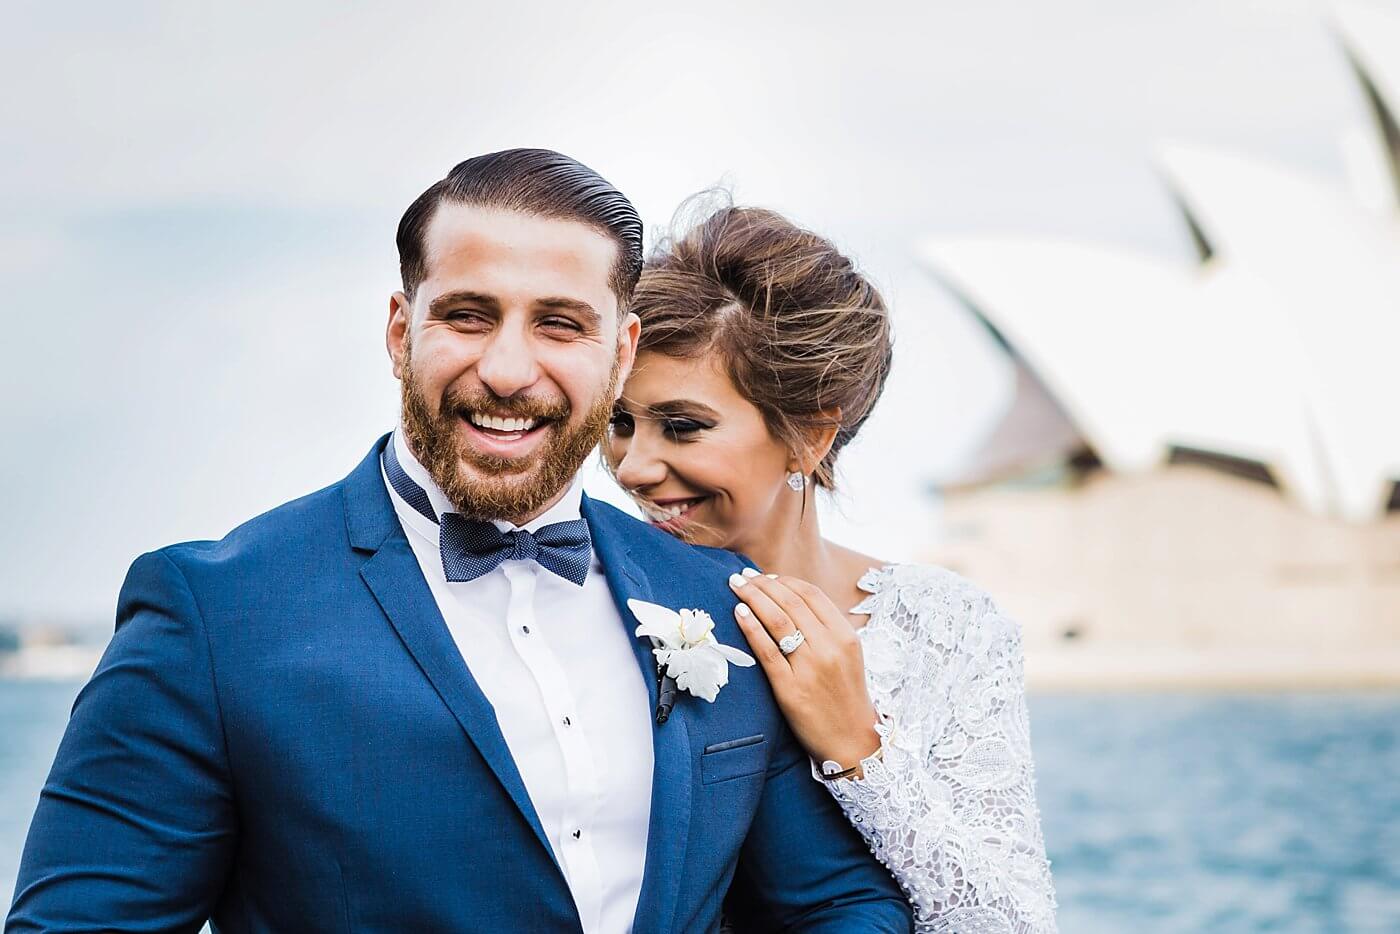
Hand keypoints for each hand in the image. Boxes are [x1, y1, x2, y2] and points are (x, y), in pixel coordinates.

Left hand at [728, 569, 880, 771]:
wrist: (853, 742)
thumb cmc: (846, 696)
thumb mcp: (847, 656)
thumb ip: (826, 629)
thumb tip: (791, 599)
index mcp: (846, 636)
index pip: (811, 595)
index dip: (784, 581)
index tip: (765, 576)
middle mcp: (830, 648)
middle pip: (791, 603)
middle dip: (762, 584)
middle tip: (741, 576)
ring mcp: (810, 668)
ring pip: (777, 620)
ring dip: (753, 597)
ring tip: (736, 586)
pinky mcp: (791, 689)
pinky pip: (766, 650)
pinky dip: (751, 627)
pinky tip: (739, 612)